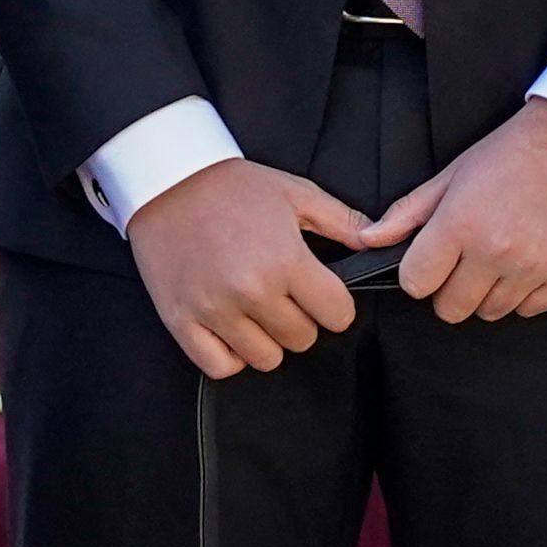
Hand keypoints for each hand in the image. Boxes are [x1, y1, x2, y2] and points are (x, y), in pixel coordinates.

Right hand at [126, 157, 368, 377]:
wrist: (166, 179)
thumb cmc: (232, 186)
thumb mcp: (294, 193)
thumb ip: (342, 221)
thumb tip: (380, 241)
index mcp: (285, 260)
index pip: (337, 315)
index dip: (335, 305)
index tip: (321, 292)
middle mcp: (251, 291)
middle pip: (302, 339)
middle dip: (301, 319)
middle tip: (284, 294)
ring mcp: (214, 310)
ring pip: (265, 359)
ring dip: (268, 339)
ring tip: (257, 310)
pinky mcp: (181, 321)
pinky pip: (221, 366)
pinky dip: (231, 355)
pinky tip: (232, 328)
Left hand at [356, 95, 546, 323]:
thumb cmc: (511, 152)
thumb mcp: (453, 174)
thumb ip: (408, 213)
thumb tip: (367, 240)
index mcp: (459, 223)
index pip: (415, 284)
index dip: (418, 274)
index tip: (432, 261)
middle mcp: (493, 251)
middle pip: (451, 308)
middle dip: (450, 289)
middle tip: (466, 260)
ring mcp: (531, 267)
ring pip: (490, 312)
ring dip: (488, 292)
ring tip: (499, 257)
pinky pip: (529, 310)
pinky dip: (524, 294)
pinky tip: (526, 263)